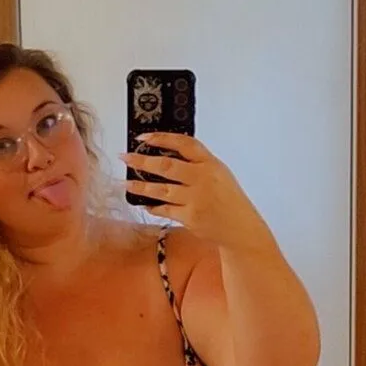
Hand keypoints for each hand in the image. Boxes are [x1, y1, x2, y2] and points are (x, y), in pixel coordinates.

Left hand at [121, 132, 269, 248]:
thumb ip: (198, 163)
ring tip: (127, 183)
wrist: (240, 228)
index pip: (184, 143)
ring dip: (141, 186)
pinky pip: (165, 209)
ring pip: (161, 189)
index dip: (161, 138)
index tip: (143, 137)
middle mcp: (203, 179)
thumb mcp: (219, 173)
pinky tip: (145, 203)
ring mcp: (196, 199)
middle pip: (166, 166)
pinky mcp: (190, 217)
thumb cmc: (229, 200)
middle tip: (126, 158)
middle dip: (142, 161)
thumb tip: (167, 153)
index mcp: (210, 164)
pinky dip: (153, 206)